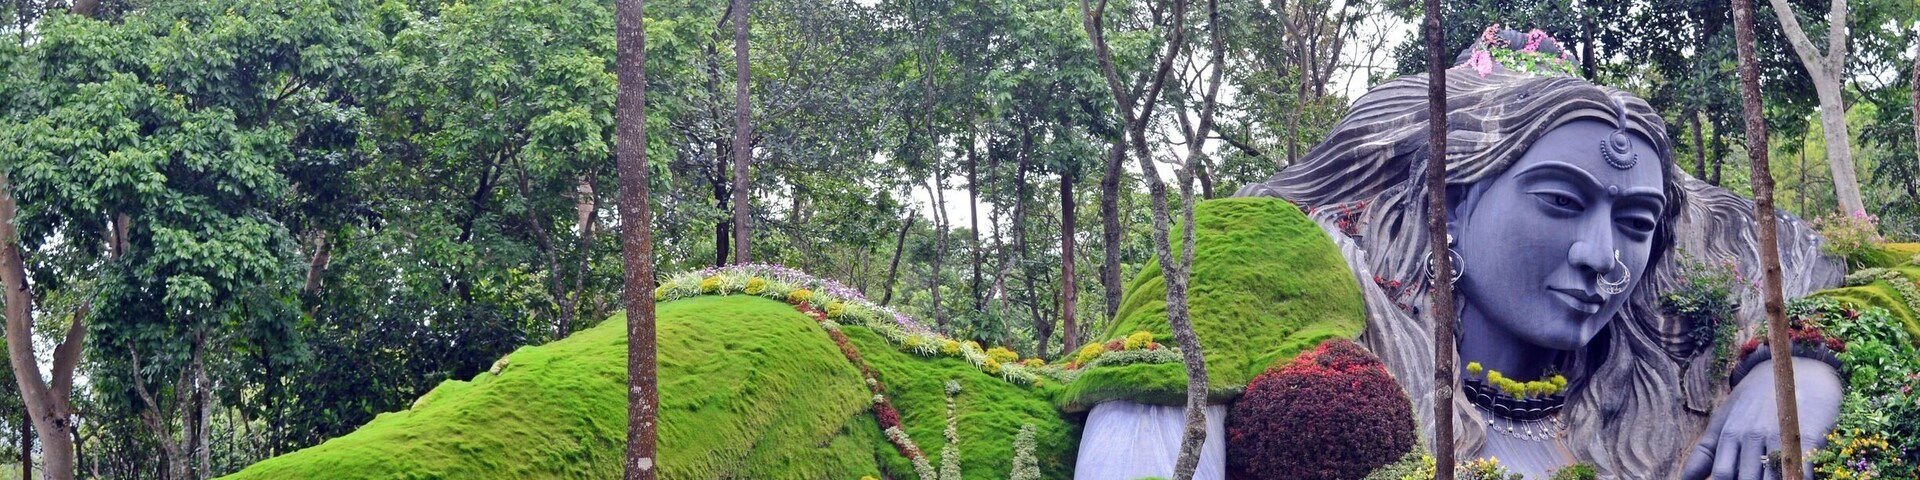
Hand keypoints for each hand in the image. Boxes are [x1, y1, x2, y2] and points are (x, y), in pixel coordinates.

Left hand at [1680, 357, 1842, 479]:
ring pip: (1771, 478)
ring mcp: (1778, 436)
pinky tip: (1792, 478)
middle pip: (1745, 479)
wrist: (1796, 368)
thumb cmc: (1754, 401)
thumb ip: (1705, 452)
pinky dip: (1797, 478)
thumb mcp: (1723, 421)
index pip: (1721, 475)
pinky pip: (1801, 470)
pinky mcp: (1807, 437)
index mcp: (1729, 434)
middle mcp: (1751, 436)